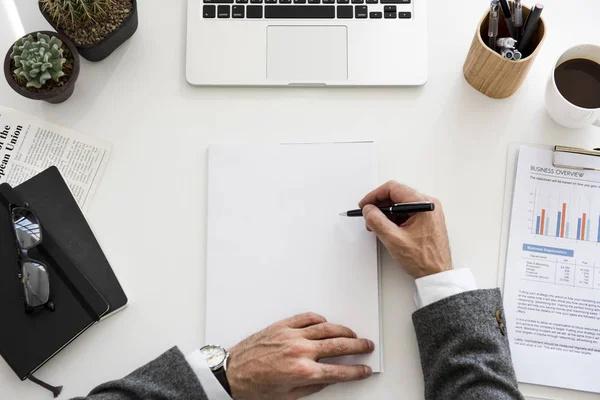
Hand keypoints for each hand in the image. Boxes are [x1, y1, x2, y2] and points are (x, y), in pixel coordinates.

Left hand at [226, 312, 373, 399]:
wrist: (230, 373)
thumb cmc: (254, 387)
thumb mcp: (288, 396)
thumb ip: (312, 386)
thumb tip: (328, 379)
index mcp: (302, 372)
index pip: (339, 371)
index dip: (355, 371)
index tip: (364, 369)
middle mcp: (299, 351)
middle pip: (338, 346)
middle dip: (357, 347)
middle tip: (367, 346)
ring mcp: (291, 335)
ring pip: (326, 328)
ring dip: (343, 331)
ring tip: (352, 335)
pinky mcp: (281, 326)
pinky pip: (306, 318)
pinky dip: (320, 319)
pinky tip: (326, 323)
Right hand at [359, 181, 451, 278]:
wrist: (437, 274)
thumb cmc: (423, 260)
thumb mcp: (393, 239)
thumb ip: (377, 221)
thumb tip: (368, 210)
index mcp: (424, 205)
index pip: (393, 188)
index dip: (374, 195)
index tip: (365, 204)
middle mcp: (428, 205)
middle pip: (396, 195)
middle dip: (379, 205)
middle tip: (368, 216)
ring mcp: (428, 212)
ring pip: (400, 204)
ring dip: (386, 213)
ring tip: (377, 226)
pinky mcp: (426, 220)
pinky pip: (406, 212)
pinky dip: (394, 218)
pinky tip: (388, 229)